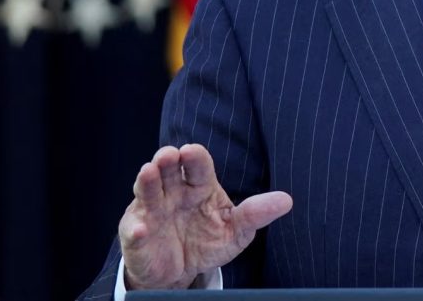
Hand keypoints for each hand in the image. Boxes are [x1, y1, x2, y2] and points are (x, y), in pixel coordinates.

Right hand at [118, 144, 292, 289]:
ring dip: (146, 181)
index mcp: (199, 185)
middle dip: (166, 160)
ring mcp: (151, 210)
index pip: (198, 164)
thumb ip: (256, 214)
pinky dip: (137, 229)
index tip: (192, 152)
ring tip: (148, 173)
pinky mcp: (136, 233)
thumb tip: (287, 201)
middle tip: (168, 156)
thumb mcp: (236, 230)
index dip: (195, 156)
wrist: (181, 270)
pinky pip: (134, 230)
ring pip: (147, 190)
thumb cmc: (208, 241)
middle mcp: (173, 191)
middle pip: (168, 169)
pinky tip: (142, 229)